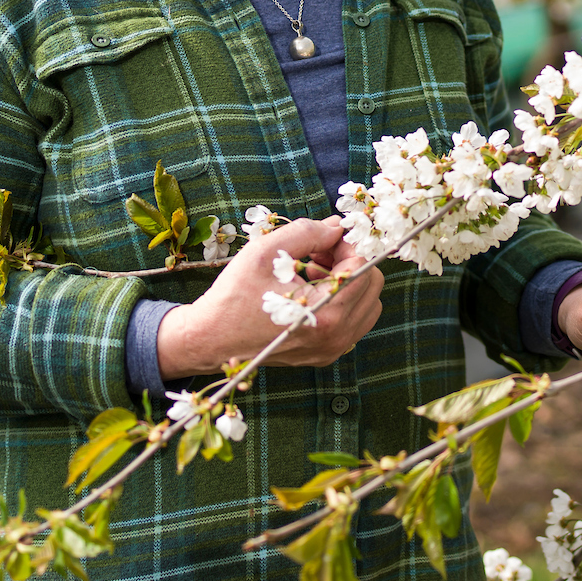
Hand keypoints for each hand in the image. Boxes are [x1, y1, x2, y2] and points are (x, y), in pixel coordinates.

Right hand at [155, 217, 381, 378]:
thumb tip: (337, 226)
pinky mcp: (324, 354)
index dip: (346, 245)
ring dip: (345, 281)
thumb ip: (308, 232)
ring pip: (365, 304)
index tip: (324, 238)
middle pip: (372, 286)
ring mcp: (332, 349)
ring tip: (309, 271)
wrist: (210, 338)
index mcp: (327, 314)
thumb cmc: (234, 295)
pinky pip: (351, 321)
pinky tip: (307, 290)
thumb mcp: (267, 252)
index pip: (363, 268)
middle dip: (348, 262)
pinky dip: (338, 301)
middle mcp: (337, 338)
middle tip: (316, 253)